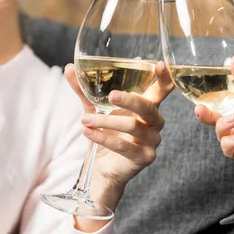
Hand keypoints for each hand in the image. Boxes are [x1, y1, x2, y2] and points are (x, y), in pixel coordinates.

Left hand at [64, 62, 173, 211]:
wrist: (105, 168)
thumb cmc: (107, 134)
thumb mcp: (94, 110)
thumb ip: (84, 90)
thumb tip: (69, 67)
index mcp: (147, 107)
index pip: (161, 90)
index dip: (164, 78)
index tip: (160, 64)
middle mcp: (154, 122)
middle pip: (148, 107)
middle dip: (130, 100)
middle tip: (112, 95)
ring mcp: (152, 141)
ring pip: (133, 127)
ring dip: (107, 122)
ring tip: (86, 120)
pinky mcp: (144, 157)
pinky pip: (124, 147)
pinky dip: (104, 139)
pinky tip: (89, 133)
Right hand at [195, 56, 233, 173]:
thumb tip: (233, 60)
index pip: (229, 101)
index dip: (214, 102)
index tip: (201, 100)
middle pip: (221, 120)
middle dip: (210, 117)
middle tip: (201, 111)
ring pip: (224, 136)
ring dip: (222, 130)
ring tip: (233, 126)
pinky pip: (233, 152)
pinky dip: (229, 146)